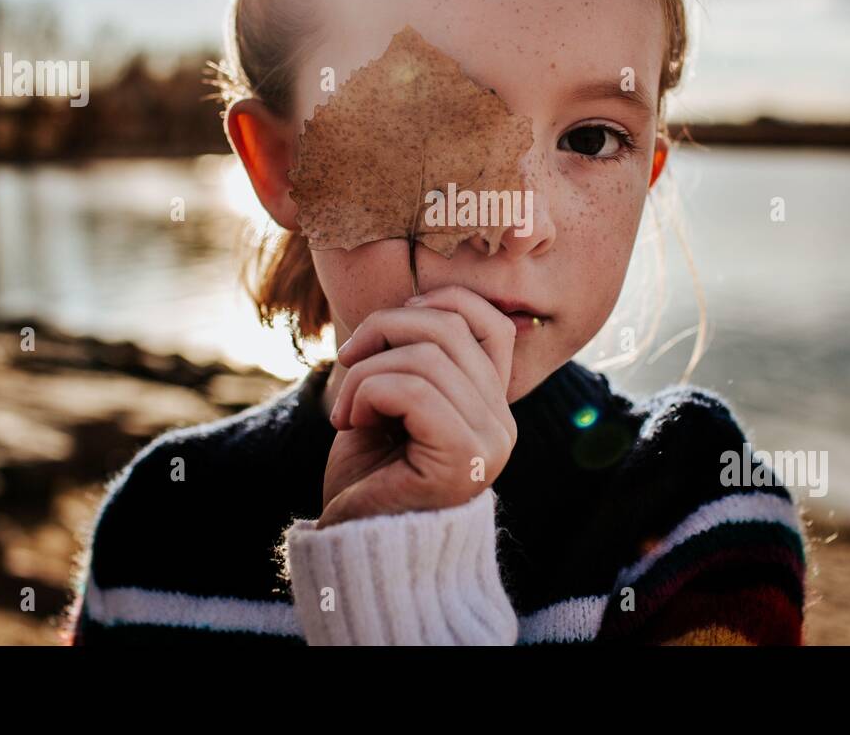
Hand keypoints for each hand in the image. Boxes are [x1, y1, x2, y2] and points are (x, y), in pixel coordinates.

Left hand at [317, 285, 517, 528]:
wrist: (354, 549)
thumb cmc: (368, 476)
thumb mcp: (393, 401)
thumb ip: (415, 357)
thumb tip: (414, 302)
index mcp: (492, 406)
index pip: (491, 323)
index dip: (441, 301)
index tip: (389, 324)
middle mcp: (502, 423)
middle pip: (450, 328)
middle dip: (384, 328)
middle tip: (348, 362)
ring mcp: (488, 442)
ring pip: (426, 356)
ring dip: (365, 372)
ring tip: (347, 410)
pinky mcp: (462, 458)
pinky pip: (412, 389)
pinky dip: (366, 394)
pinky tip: (351, 424)